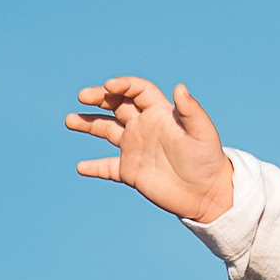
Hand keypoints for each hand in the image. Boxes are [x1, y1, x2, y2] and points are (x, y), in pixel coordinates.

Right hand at [69, 75, 237, 222]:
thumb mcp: (203, 133)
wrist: (208, 194)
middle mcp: (144, 127)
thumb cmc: (209, 160)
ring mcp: (135, 148)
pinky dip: (93, 166)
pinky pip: (106, 167)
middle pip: (116, 105)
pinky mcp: (130, 171)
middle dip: (98, 98)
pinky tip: (81, 167)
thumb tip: (180, 87)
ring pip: (105, 130)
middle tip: (82, 97)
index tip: (109, 87)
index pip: (136, 91)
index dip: (122, 85)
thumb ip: (191, 111)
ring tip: (70, 120)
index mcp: (160, 113)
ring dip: (88, 123)